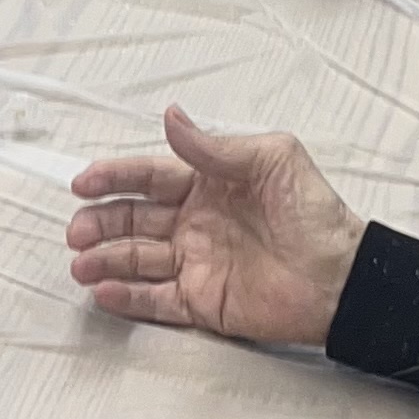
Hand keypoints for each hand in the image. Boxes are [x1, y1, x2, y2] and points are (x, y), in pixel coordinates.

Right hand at [68, 106, 364, 346]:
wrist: (342, 278)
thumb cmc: (314, 214)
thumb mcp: (270, 160)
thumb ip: (214, 147)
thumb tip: (171, 116)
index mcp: (206, 184)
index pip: (148, 177)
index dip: (114, 178)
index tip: (84, 182)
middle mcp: (193, 223)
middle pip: (132, 220)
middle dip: (99, 223)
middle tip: (76, 230)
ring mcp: (195, 263)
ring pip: (136, 260)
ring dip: (104, 260)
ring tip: (80, 263)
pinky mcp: (203, 302)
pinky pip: (156, 300)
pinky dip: (128, 298)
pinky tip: (104, 292)